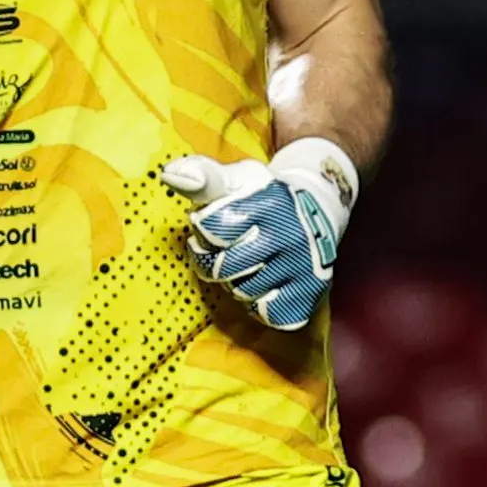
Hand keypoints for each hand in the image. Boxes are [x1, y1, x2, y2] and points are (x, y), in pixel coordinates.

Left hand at [165, 136, 358, 330]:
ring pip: (242, 292)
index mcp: (268, 202)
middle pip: (222, 268)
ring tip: (250, 262)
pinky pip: (266, 312)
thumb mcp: (236, 179)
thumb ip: (202, 177)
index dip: (204, 230)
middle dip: (215, 260)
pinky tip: (267, 282)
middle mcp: (290, 234)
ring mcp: (304, 265)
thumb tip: (169, 174)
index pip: (212, 228)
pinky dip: (259, 303)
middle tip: (228, 247)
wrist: (318, 209)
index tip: (214, 223)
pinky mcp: (312, 291)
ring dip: (237, 282)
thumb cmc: (263, 196)